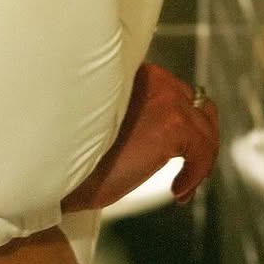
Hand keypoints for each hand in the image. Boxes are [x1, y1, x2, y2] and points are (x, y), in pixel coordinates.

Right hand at [61, 63, 219, 212]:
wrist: (56, 171)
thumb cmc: (70, 154)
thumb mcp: (103, 123)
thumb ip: (132, 113)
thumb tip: (159, 131)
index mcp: (133, 71)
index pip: (178, 92)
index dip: (183, 124)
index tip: (172, 155)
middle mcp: (153, 77)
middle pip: (199, 107)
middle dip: (197, 142)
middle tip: (186, 172)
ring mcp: (166, 98)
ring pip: (206, 130)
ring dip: (200, 161)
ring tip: (182, 186)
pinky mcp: (173, 125)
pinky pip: (203, 150)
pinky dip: (195, 174)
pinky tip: (177, 191)